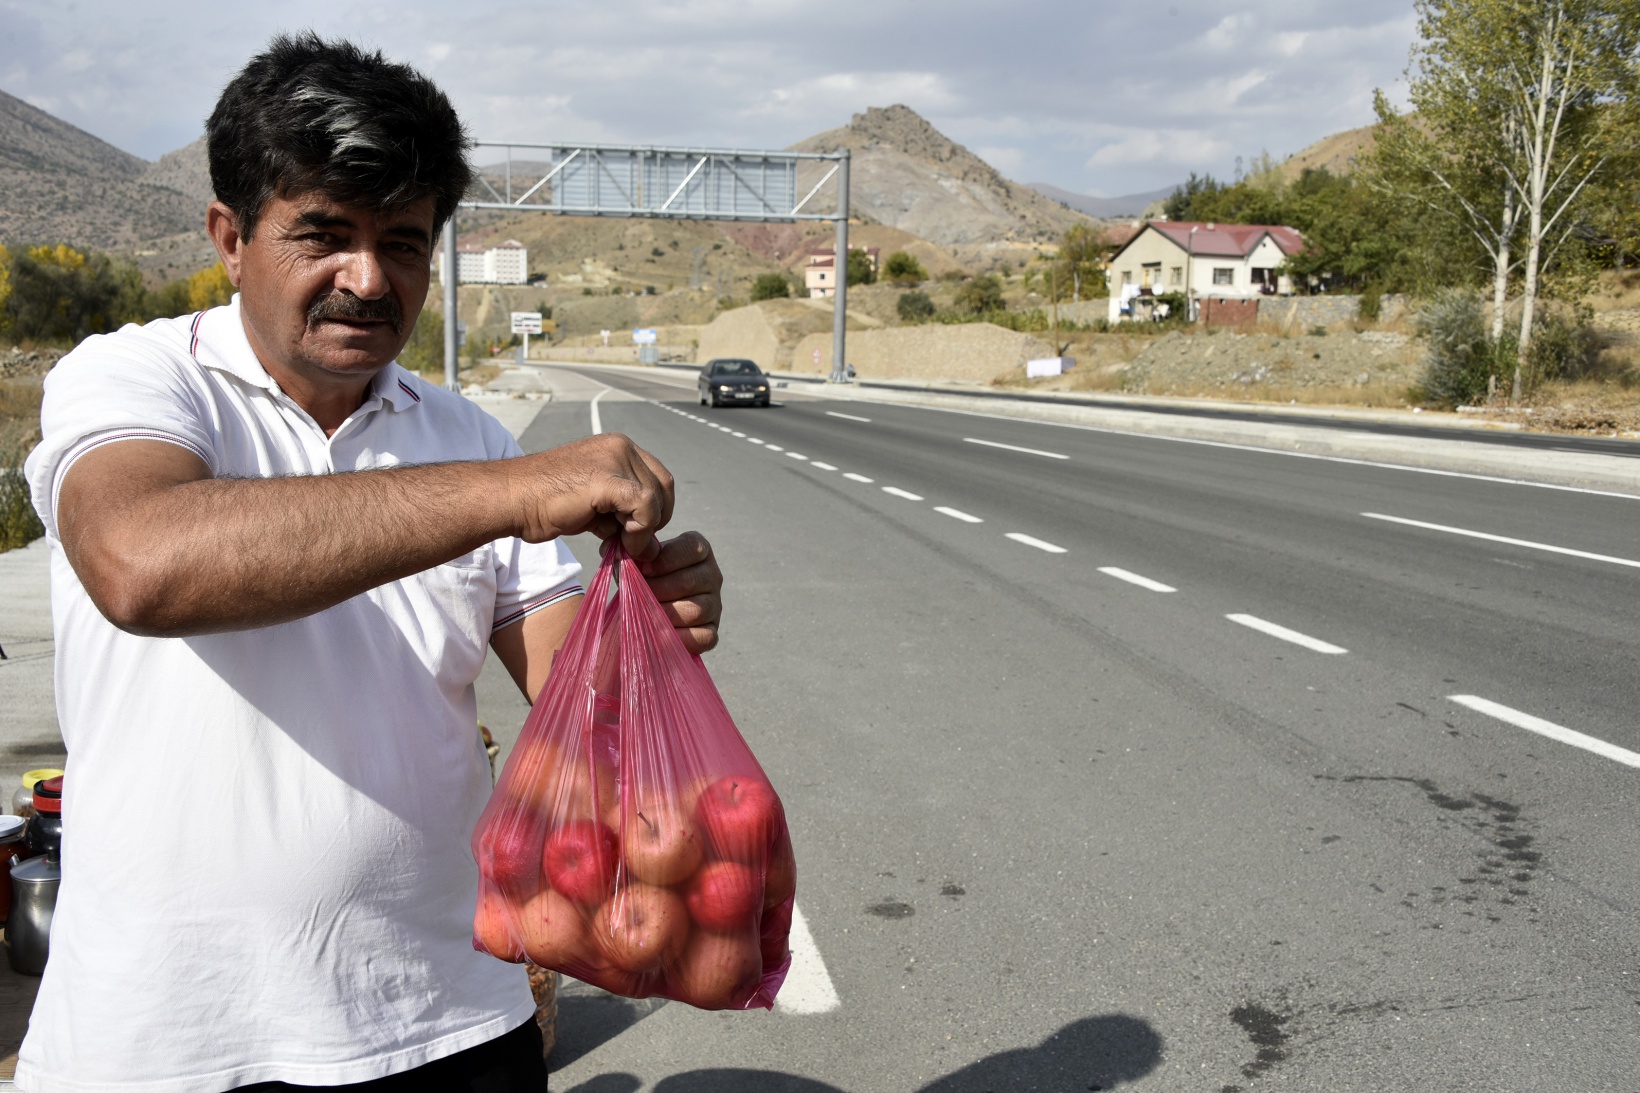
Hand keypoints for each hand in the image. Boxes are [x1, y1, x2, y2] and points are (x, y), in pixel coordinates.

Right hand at [513, 433, 673, 558]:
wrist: (511, 499)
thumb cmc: (544, 505)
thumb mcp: (595, 509)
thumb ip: (624, 520)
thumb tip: (655, 550)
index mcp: (617, 447)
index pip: (658, 477)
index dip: (655, 509)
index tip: (633, 532)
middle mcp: (620, 446)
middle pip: (664, 486)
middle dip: (654, 519)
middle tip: (630, 541)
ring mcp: (615, 458)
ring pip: (657, 498)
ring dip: (645, 529)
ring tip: (619, 544)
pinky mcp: (609, 478)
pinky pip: (645, 507)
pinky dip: (640, 531)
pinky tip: (621, 544)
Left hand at [632, 531, 721, 653]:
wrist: (645, 610)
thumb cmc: (641, 579)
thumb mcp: (634, 560)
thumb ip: (625, 553)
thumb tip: (617, 553)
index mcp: (697, 549)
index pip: (689, 549)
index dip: (662, 561)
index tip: (642, 571)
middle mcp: (712, 574)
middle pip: (689, 582)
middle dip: (657, 591)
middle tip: (638, 597)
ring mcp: (715, 604)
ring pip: (695, 611)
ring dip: (664, 616)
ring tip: (645, 616)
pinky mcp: (712, 631)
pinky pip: (703, 637)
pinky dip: (679, 639)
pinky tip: (660, 636)